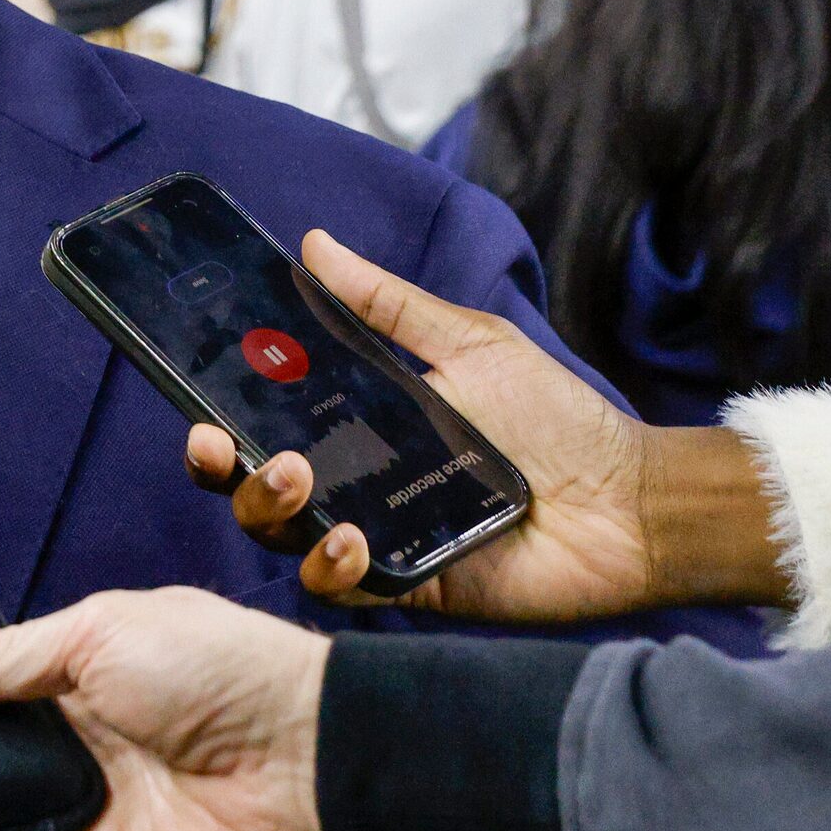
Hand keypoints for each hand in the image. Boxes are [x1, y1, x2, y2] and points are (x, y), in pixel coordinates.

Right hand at [188, 229, 669, 619]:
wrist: (630, 499)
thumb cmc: (558, 419)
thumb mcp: (468, 343)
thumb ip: (388, 304)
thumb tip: (315, 243)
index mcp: (358, 427)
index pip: (265, 428)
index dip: (218, 425)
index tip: (200, 410)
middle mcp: (354, 484)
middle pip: (254, 488)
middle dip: (223, 471)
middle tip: (225, 446)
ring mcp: (375, 536)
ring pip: (284, 538)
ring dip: (270, 510)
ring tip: (300, 477)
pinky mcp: (407, 584)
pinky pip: (341, 587)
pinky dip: (329, 566)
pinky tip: (347, 539)